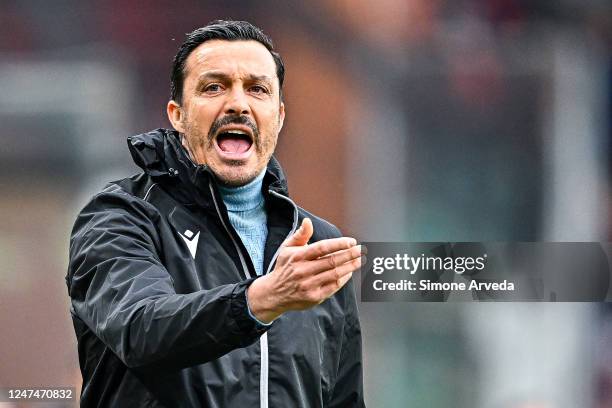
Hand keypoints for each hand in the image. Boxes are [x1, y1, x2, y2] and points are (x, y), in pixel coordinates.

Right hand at [247, 218, 364, 322]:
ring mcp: (309, 285)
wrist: (274, 294)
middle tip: (361, 250)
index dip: (339, 244)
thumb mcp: (287, 249)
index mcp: (298, 256)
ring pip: (335, 274)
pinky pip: (333, 286)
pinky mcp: (314, 297)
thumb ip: (300, 235)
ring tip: (360, 260)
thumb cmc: (284, 267)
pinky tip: (350, 272)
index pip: (322, 248)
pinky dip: (343, 279)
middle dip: (349, 254)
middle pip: (332, 261)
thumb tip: (308, 221)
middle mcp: (303, 271)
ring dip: (350, 266)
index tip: (351, 241)